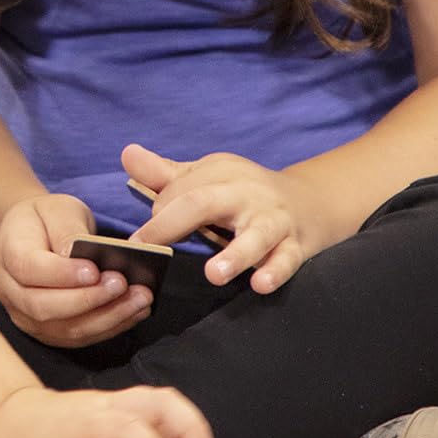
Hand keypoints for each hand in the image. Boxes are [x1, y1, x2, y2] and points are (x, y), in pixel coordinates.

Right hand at [0, 193, 152, 348]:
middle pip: (44, 307)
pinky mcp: (48, 331)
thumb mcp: (57, 210)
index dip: (62, 274)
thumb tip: (78, 255)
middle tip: (122, 283)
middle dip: (88, 299)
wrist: (34, 236)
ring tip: (140, 299)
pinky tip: (134, 311)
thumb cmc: (47, 220)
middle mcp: (10, 291)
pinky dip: (110, 327)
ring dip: (107, 317)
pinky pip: (79, 337)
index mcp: (8, 254)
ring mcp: (27, 316)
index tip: (94, 270)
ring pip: (65, 329)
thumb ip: (66, 230)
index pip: (29, 269)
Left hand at [123, 142, 325, 293]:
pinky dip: (274, 271)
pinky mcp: (295, 245)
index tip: (147, 237)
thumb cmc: (242, 193)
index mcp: (219, 172)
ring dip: (235, 255)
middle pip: (204, 202)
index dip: (159, 215)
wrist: (310, 202)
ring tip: (214, 274)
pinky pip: (286, 259)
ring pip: (255, 235)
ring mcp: (272, 219)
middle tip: (148, 247)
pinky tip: (260, 284)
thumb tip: (127, 154)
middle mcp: (245, 192)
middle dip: (173, 223)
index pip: (179, 190)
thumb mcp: (206, 178)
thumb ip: (166, 175)